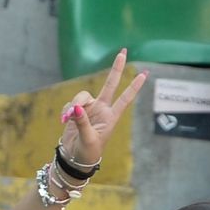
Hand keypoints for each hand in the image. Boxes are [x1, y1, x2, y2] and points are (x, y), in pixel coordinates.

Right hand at [59, 49, 147, 166]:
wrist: (74, 158)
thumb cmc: (87, 152)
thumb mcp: (88, 139)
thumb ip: (83, 122)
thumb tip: (77, 108)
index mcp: (110, 117)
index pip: (125, 99)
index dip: (134, 87)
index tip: (144, 74)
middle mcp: (102, 110)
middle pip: (110, 84)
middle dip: (116, 68)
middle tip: (123, 51)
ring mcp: (89, 109)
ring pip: (81, 96)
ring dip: (74, 105)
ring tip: (68, 119)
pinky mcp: (76, 111)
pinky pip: (70, 105)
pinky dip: (66, 112)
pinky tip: (65, 122)